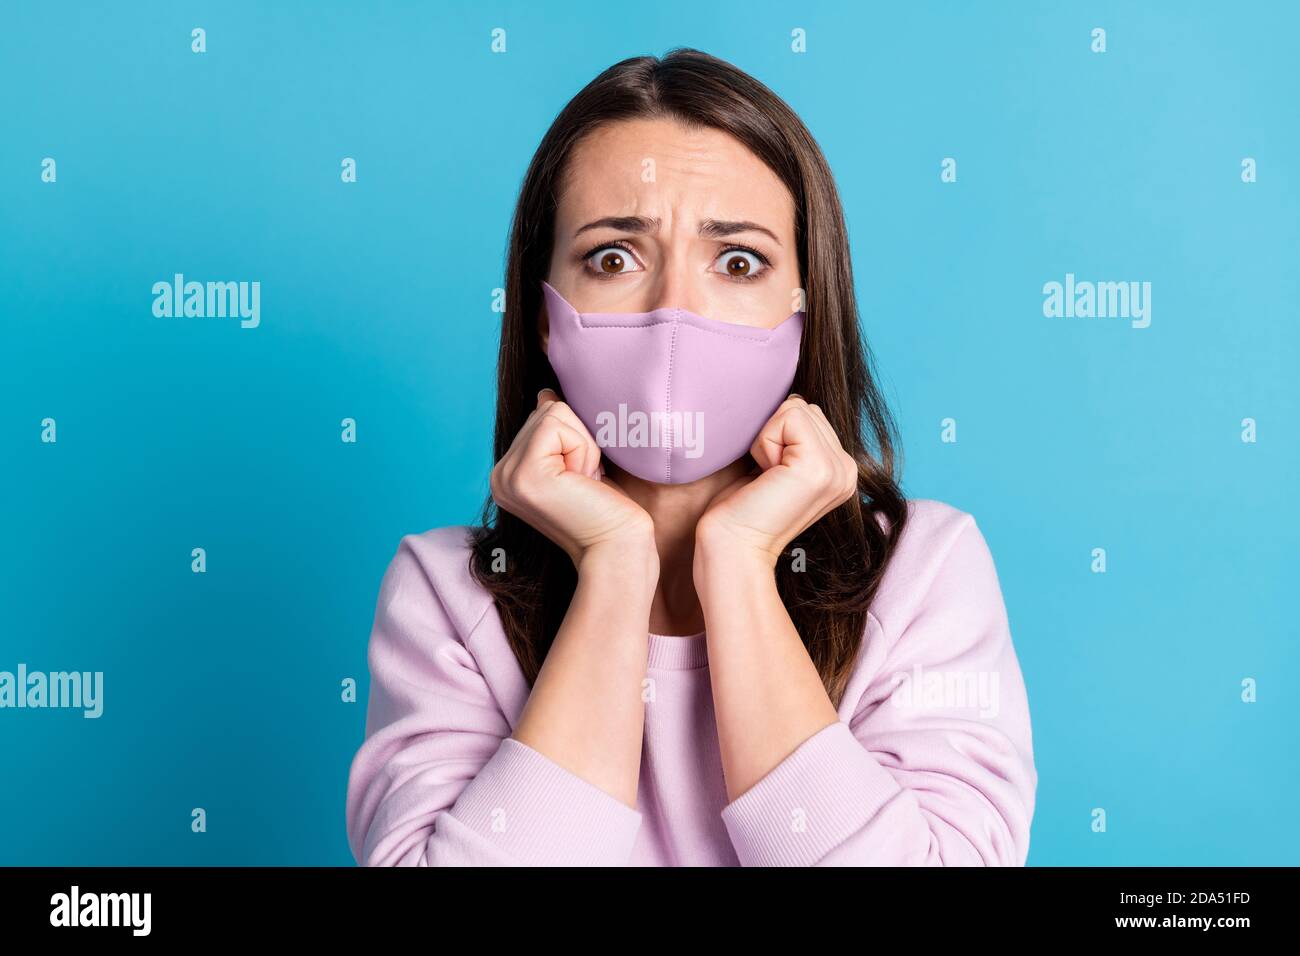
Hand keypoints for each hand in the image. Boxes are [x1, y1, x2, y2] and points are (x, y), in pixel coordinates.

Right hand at [490, 388, 655, 568]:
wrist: (618, 548)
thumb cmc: (606, 509)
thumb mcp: (577, 461)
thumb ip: (556, 431)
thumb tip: (544, 395)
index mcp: (508, 474)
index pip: (541, 417)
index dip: (574, 440)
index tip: (580, 479)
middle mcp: (499, 476)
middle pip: (545, 410)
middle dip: (578, 440)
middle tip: (584, 482)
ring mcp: (506, 476)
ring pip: (552, 413)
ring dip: (582, 445)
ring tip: (583, 483)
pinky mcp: (524, 473)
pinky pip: (556, 424)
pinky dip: (582, 449)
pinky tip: (582, 482)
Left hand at [695, 395, 857, 565]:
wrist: (733, 547)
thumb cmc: (742, 508)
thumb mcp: (777, 465)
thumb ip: (794, 437)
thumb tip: (788, 397)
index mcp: (841, 469)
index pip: (808, 413)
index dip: (776, 435)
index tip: (770, 476)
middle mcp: (848, 470)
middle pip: (804, 407)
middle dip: (774, 434)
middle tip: (767, 478)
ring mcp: (838, 470)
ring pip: (796, 409)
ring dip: (768, 439)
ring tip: (767, 478)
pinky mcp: (819, 467)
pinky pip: (789, 417)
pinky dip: (765, 442)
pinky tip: (765, 476)